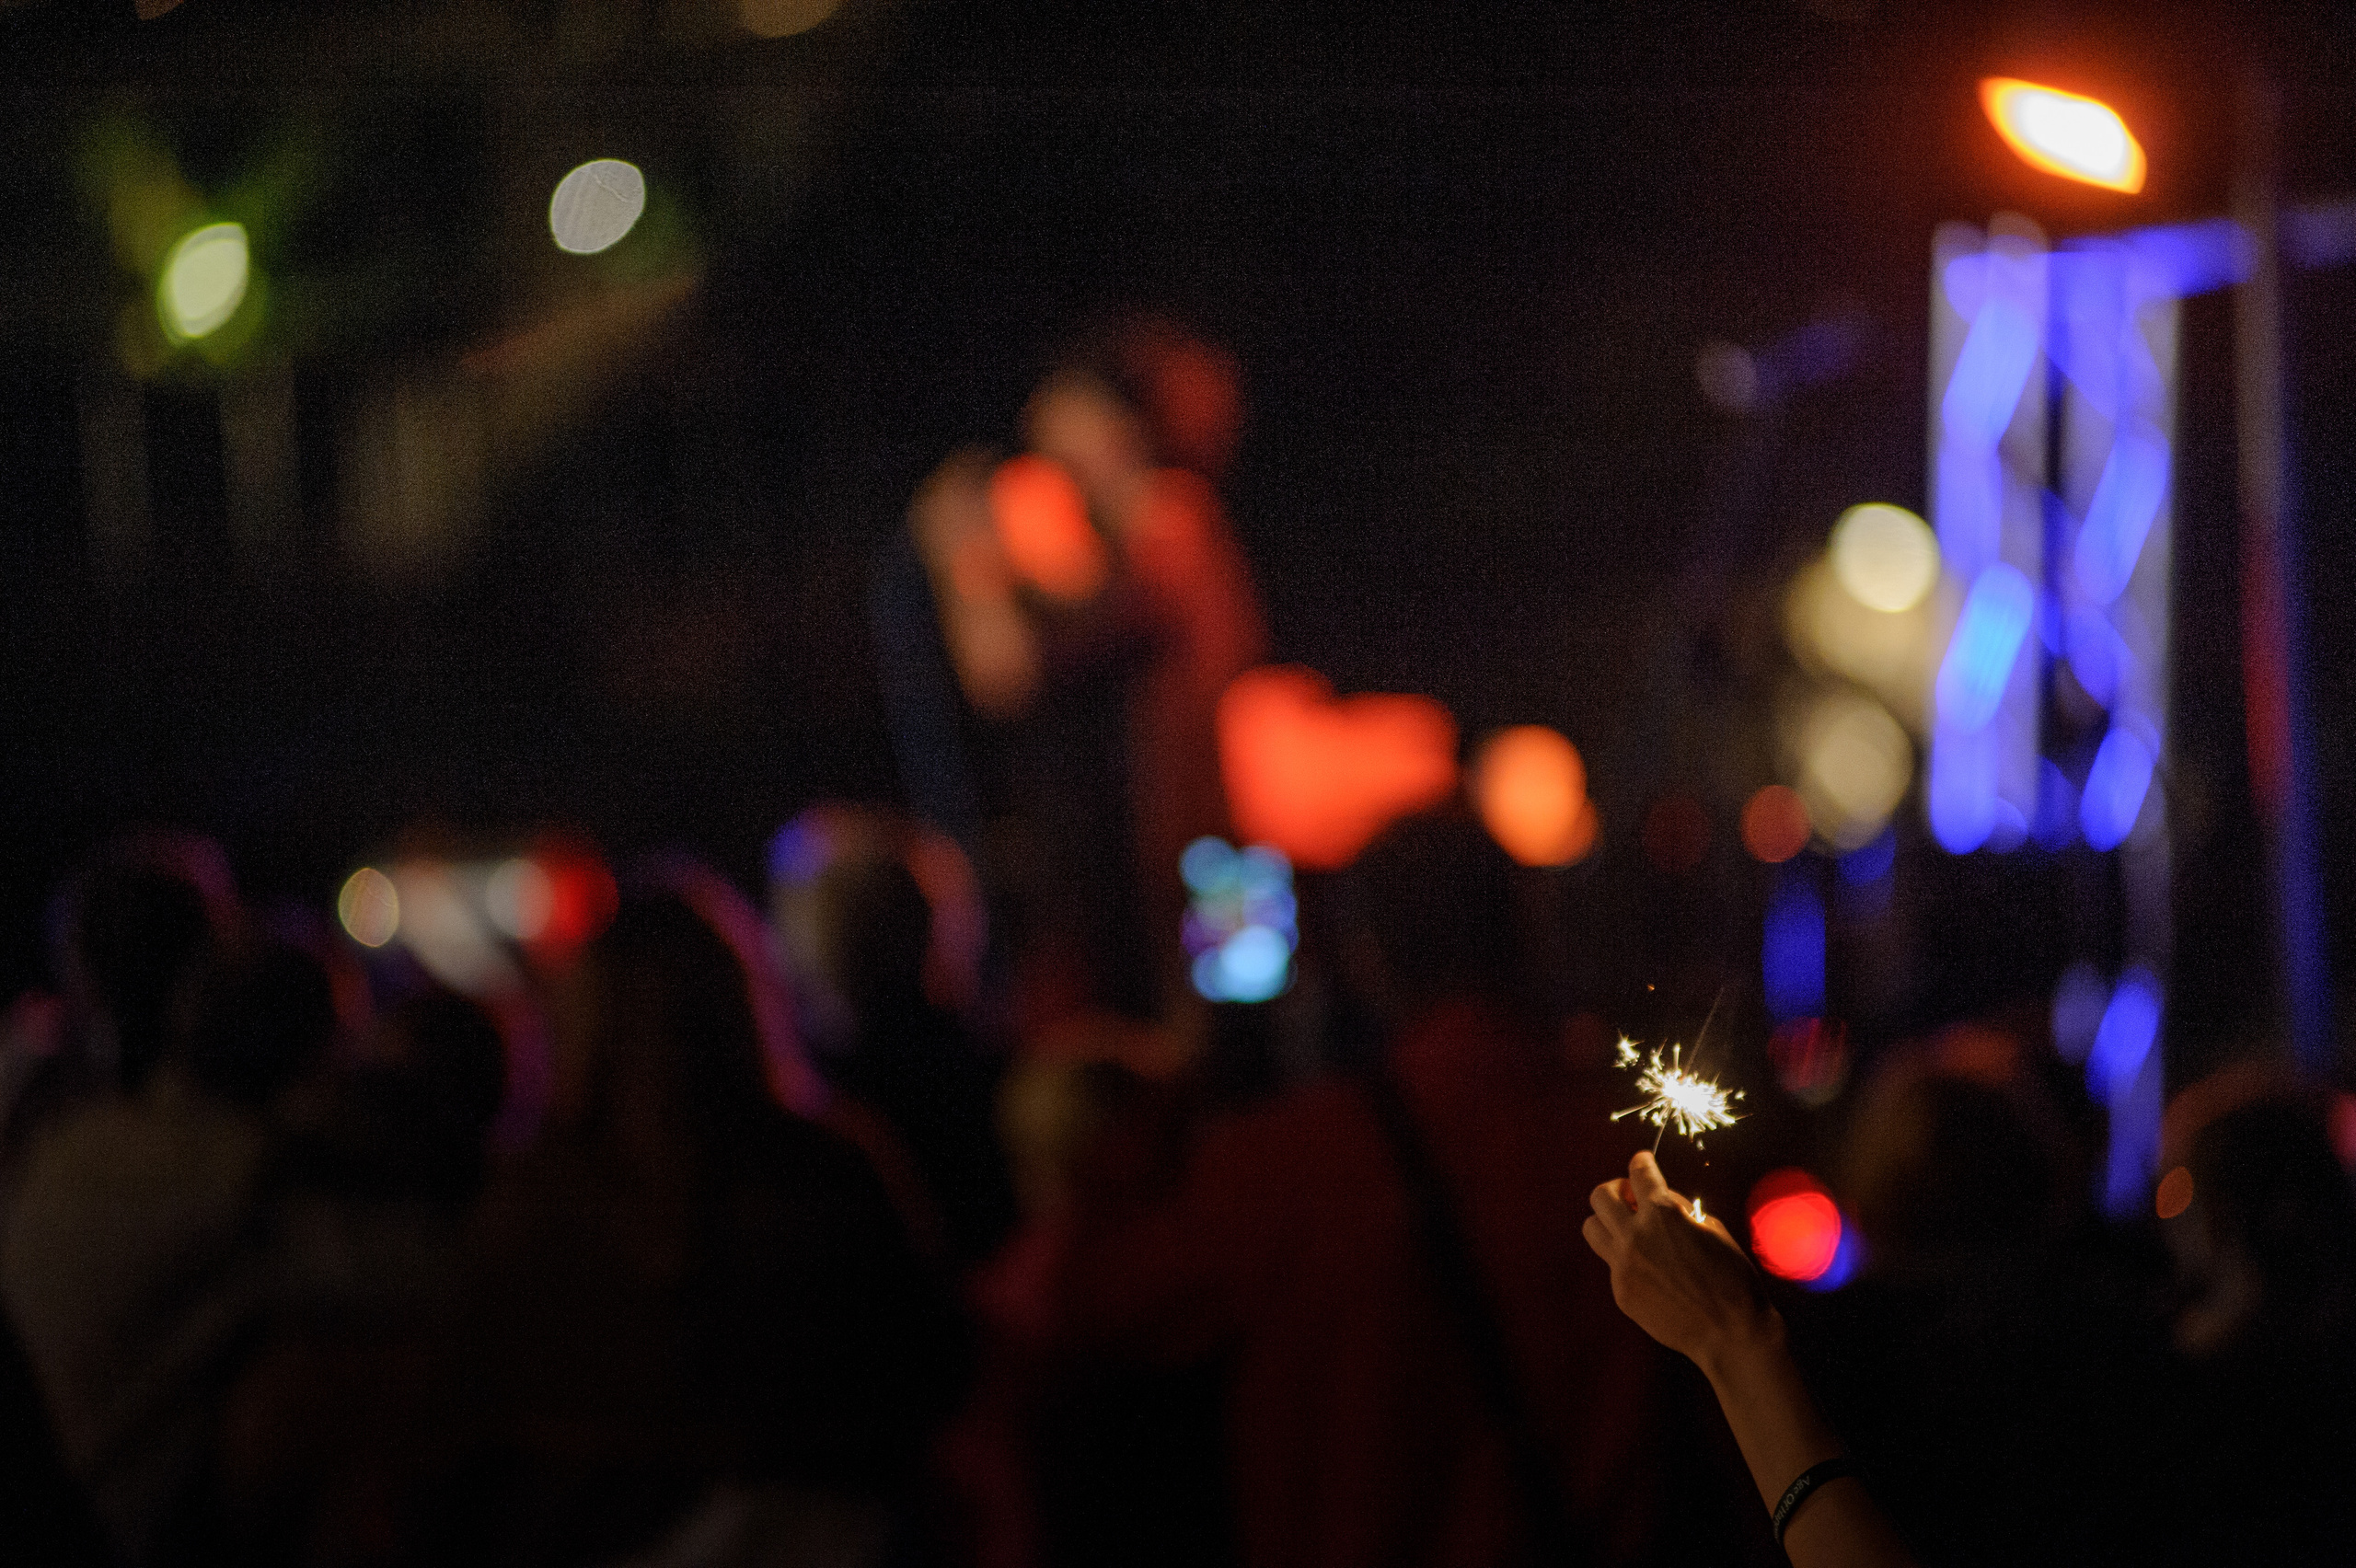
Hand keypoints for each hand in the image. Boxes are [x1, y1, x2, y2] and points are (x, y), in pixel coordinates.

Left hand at [1583, 1149, 1775, 1370]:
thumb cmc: (1731, 1277)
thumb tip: (1662, 1200)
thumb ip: (1681, 1210)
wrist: (1730, 1332)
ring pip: (1591, 1228)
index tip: (1643, 1161)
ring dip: (1608, 1222)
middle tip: (1632, 1197)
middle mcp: (1634, 1235)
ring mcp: (1623, 1266)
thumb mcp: (1713, 1229)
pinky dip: (1625, 1258)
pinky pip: (1611, 1264)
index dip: (1642, 1162)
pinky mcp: (1621, 1291)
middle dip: (1616, 1189)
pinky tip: (1649, 1269)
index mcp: (1662, 1214)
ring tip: (1630, 1229)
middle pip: (1600, 1196)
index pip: (1639, 1172)